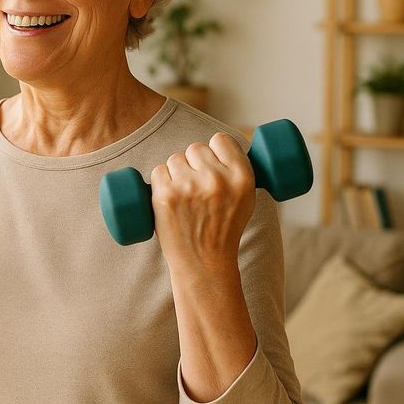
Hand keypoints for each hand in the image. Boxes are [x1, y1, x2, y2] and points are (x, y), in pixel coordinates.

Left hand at [149, 132, 256, 274]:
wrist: (204, 263)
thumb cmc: (223, 230)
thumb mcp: (245, 199)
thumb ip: (236, 171)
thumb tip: (218, 146)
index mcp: (242, 178)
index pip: (221, 140)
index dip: (214, 150)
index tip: (211, 163)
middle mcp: (217, 179)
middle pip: (195, 148)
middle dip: (194, 164)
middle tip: (197, 188)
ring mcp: (189, 187)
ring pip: (175, 159)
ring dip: (176, 173)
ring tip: (184, 198)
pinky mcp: (165, 195)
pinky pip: (158, 171)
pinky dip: (160, 182)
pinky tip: (169, 198)